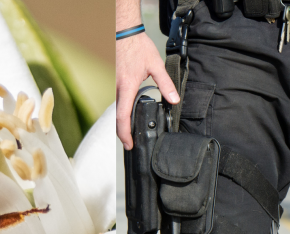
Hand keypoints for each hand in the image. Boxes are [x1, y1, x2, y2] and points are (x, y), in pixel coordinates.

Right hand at [116, 33, 179, 149]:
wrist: (124, 32)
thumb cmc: (138, 46)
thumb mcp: (156, 65)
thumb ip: (166, 84)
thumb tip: (174, 99)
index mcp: (127, 86)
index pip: (123, 116)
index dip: (125, 133)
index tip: (129, 143)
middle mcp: (118, 88)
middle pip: (118, 117)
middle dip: (123, 132)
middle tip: (131, 143)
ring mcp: (114, 85)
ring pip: (116, 110)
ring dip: (122, 123)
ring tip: (131, 133)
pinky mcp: (115, 83)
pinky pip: (117, 101)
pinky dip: (122, 112)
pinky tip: (129, 115)